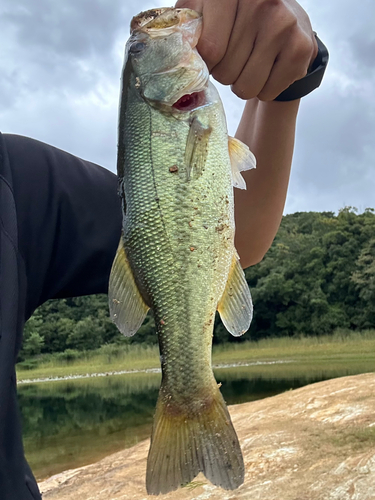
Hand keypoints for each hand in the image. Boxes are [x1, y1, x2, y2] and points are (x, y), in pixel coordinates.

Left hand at [175, 0, 317, 100]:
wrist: (286, 18)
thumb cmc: (236, 19)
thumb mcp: (206, 11)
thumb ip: (187, 27)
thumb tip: (171, 55)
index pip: (210, 49)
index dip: (207, 62)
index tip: (213, 55)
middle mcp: (262, 1)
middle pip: (226, 72)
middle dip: (225, 73)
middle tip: (235, 58)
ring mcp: (284, 24)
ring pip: (246, 87)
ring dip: (243, 85)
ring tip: (250, 64)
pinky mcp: (301, 48)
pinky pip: (267, 92)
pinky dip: (264, 89)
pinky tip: (269, 68)